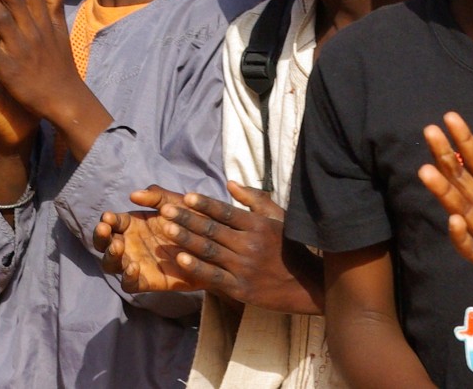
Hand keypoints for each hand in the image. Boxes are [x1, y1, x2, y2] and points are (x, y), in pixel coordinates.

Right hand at [96, 186, 199, 292]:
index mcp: (133, 225)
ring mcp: (136, 263)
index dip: (107, 221)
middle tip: (105, 230)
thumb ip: (157, 197)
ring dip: (110, 255)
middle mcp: (130, 245)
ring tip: (118, 246)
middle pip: (104, 245)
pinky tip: (134, 267)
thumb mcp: (177, 203)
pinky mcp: (147, 282)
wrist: (214, 247)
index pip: (111, 223)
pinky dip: (127, 277)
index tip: (108, 217)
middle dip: (100, 238)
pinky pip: (129, 284)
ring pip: (112, 264)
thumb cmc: (193, 221)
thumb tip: (134, 194)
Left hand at [151, 182, 321, 313]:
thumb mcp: (278, 219)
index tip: (186, 196)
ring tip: (167, 228)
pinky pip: (214, 275)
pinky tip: (180, 258)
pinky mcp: (240, 288)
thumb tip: (230, 183)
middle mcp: (250, 244)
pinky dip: (196, 267)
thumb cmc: (290, 248)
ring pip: (209, 250)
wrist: (306, 286)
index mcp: (259, 225)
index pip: (226, 212)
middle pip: (213, 229)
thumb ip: (254, 199)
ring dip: (186, 239)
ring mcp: (244, 267)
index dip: (205, 204)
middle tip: (166, 210)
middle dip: (187, 218)